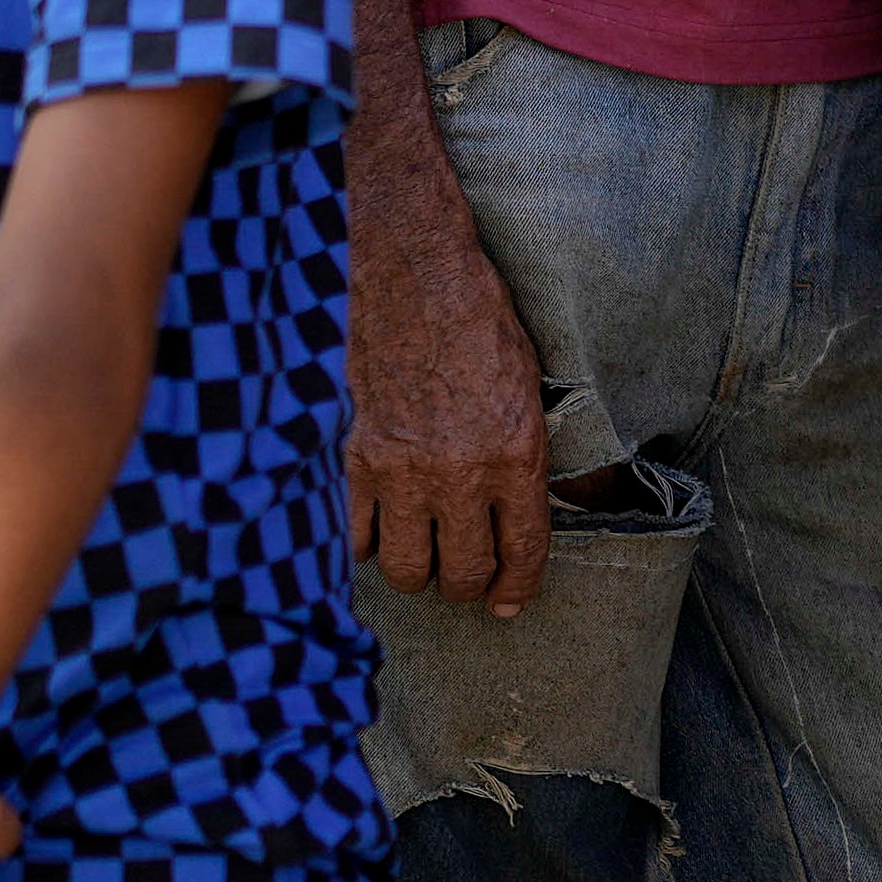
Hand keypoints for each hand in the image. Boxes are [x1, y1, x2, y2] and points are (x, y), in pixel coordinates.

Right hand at [343, 129, 550, 616]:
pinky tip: (379, 528)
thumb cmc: (477, 321)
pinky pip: (355, 537)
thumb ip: (525, 450)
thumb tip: (522, 504)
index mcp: (517, 453)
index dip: (517, 586)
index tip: (508, 602)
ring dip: (417, 570)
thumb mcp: (529, 384)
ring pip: (405, 568)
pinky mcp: (353, 460)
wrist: (409, 278)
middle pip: (460, 574)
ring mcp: (401, 472)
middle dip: (467, 585)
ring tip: (424, 551)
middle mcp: (460, 474)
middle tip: (466, 574)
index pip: (524, 550)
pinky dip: (366, 543)